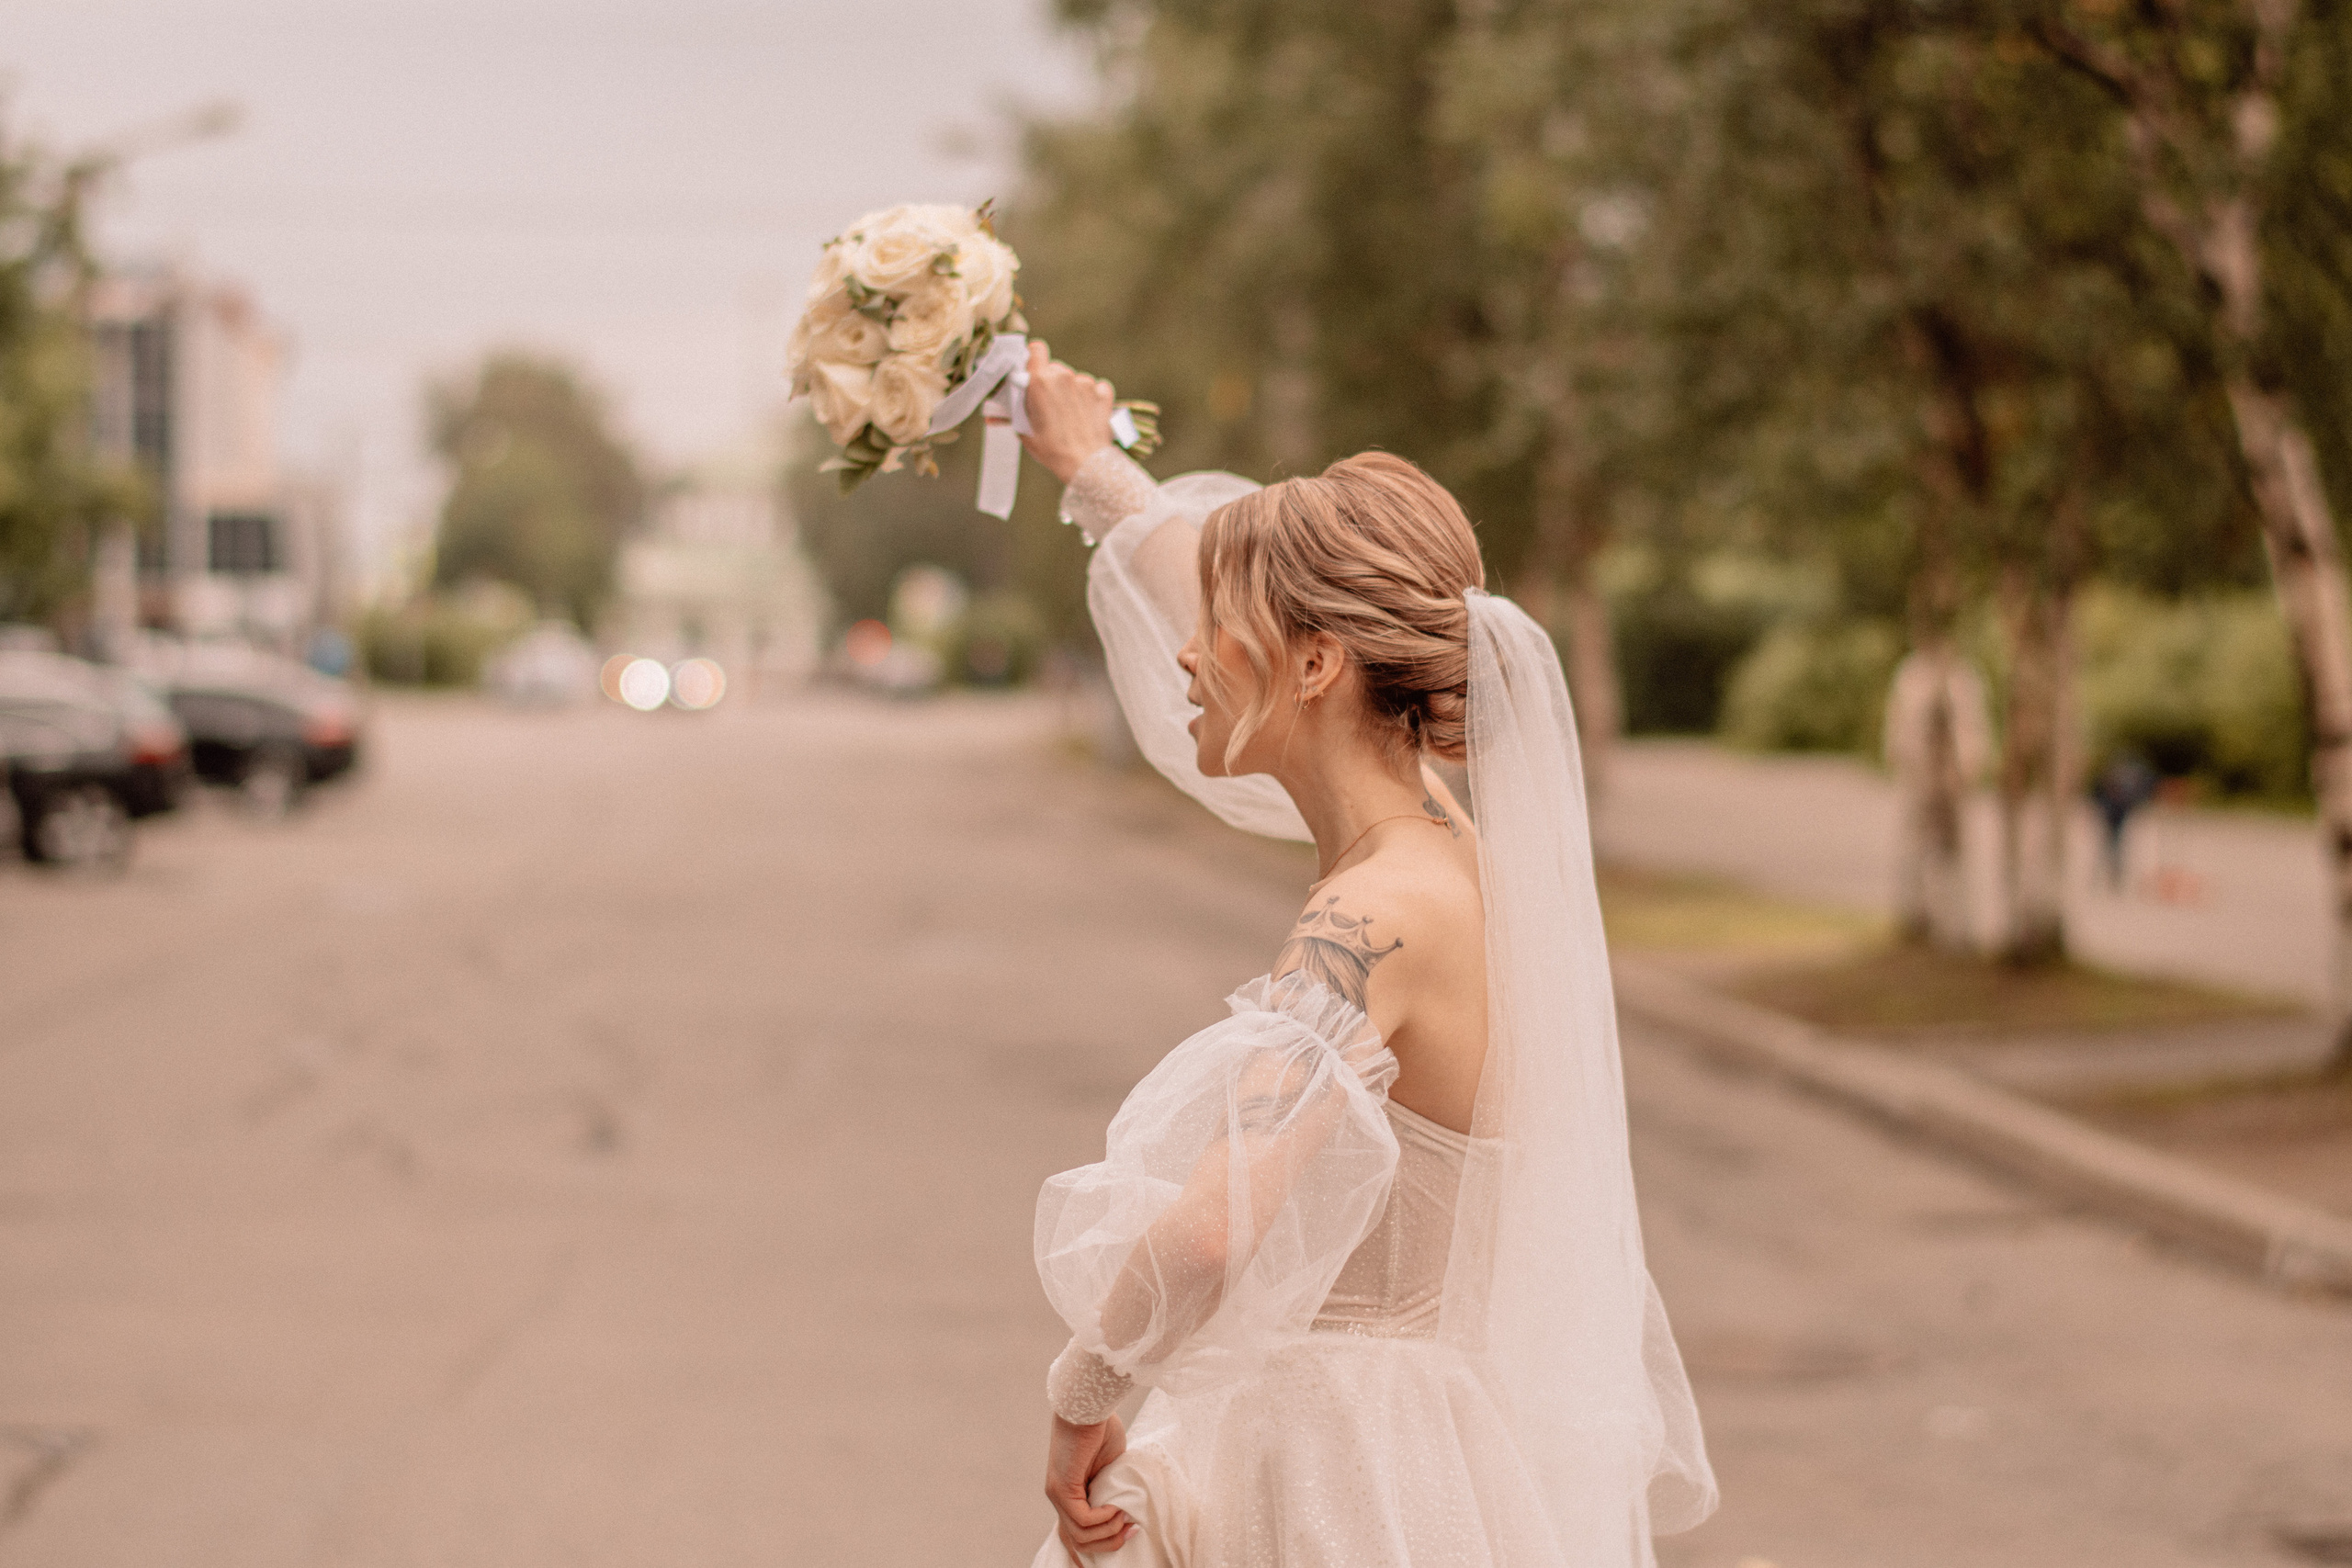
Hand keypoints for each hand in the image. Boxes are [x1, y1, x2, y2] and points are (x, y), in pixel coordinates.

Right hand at [1020, 340, 1118, 484]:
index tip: (1032, 372)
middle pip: (1054, 368)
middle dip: (1050, 383)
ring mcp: (1086, 383)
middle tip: (1047, 405)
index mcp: (1040, 380)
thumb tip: (991, 415)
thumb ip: (1010, 413)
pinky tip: (1085, 414)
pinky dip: (1091, 398)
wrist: (1085, 464)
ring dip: (1070, 392)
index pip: (1035, 350)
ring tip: (1068, 415)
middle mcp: (1063, 375)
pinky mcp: (1103, 393)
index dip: (1033, 359)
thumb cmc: (1051, 449)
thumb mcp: (1023, 430)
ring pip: (1074, 379)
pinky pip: (1096, 388)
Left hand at [1044, 1412, 1136, 1557]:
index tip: (1103, 1560)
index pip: (1070, 1533)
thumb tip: (1123, 1507)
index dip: (1086, 1553)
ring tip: (1126, 1517)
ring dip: (1110, 1532)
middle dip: (1108, 1545)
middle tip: (1131, 1533)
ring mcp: (1057, 1494)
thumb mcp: (1109, 1465)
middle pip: (1077, 1542)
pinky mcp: (1063, 1488)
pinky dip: (1105, 1519)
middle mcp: (1057, 1497)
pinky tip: (1117, 1506)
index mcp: (1068, 1491)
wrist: (1089, 1402)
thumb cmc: (1101, 1426)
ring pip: (1081, 1536)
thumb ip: (1110, 1487)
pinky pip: (1085, 1521)